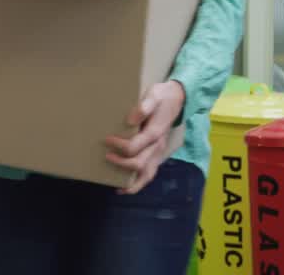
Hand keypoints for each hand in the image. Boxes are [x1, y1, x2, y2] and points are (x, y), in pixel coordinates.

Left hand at [103, 80, 185, 194]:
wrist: (177, 98)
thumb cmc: (162, 96)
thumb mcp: (153, 95)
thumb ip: (144, 107)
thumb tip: (130, 121)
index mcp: (154, 133)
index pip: (134, 146)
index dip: (118, 146)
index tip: (106, 139)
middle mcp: (158, 146)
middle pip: (139, 164)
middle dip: (121, 163)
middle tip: (106, 156)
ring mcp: (159, 151)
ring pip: (148, 174)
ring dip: (133, 183)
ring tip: (119, 189)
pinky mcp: (157, 153)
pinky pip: (150, 172)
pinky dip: (140, 182)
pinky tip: (128, 185)